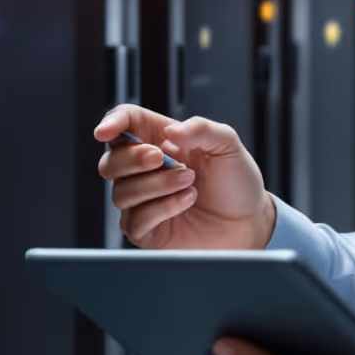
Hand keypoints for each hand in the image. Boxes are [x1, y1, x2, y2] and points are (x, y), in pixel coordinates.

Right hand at [92, 104, 273, 250]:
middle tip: (161, 157)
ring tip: (190, 181)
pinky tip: (187, 200)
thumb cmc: (235, 180)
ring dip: (156, 184)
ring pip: (122, 193)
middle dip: (132, 159)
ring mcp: (142, 202)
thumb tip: (170, 132)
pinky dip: (162, 208)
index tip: (105, 132)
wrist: (249, 220)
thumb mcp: (227, 144)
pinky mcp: (147, 231)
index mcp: (158, 139)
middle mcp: (144, 170)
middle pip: (110, 162)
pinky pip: (136, 221)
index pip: (123, 124)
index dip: (111, 124)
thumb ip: (201, 129)